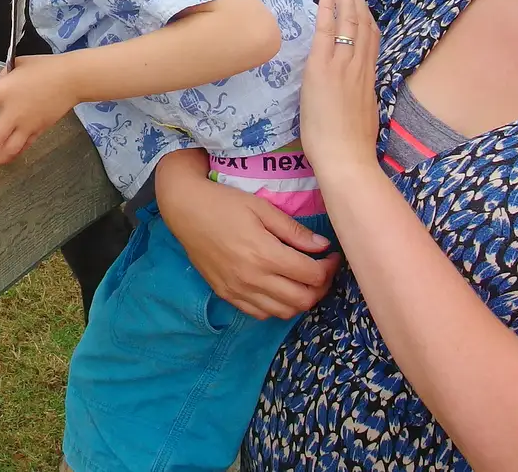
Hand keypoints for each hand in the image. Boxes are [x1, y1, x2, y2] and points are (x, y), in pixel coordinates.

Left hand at [0, 53, 77, 166]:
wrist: (72, 79)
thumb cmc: (45, 67)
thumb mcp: (18, 64)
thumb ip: (4, 75)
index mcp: (4, 92)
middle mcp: (13, 113)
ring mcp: (27, 125)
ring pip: (9, 150)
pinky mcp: (39, 130)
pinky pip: (23, 147)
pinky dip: (13, 153)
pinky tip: (5, 156)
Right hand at [154, 150, 338, 319]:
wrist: (185, 209)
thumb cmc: (224, 203)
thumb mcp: (262, 208)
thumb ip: (293, 231)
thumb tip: (322, 247)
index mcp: (265, 254)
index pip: (312, 275)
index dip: (329, 268)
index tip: (332, 256)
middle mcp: (253, 279)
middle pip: (302, 300)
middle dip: (320, 287)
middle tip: (321, 270)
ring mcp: (238, 290)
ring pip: (283, 312)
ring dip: (300, 300)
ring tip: (302, 281)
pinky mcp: (226, 295)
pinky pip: (260, 314)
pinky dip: (276, 307)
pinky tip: (278, 289)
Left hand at [300, 0, 382, 179]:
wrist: (347, 158)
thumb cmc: (351, 147)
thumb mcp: (362, 116)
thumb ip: (360, 98)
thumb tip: (355, 94)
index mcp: (368, 80)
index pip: (370, 41)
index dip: (366, 18)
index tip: (362, 1)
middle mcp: (359, 68)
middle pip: (362, 25)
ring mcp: (342, 66)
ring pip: (348, 23)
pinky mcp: (323, 69)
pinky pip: (326, 33)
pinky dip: (327, 11)